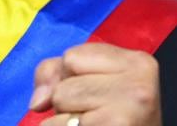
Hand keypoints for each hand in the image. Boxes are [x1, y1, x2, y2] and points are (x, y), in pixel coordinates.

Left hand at [30, 43, 160, 125]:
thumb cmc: (118, 116)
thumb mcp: (96, 80)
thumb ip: (59, 72)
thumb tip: (37, 101)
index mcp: (138, 62)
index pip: (71, 57)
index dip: (69, 77)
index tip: (95, 93)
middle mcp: (138, 85)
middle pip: (64, 83)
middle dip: (67, 101)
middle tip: (96, 114)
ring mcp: (129, 111)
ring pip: (60, 104)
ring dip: (65, 119)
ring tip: (93, 123)